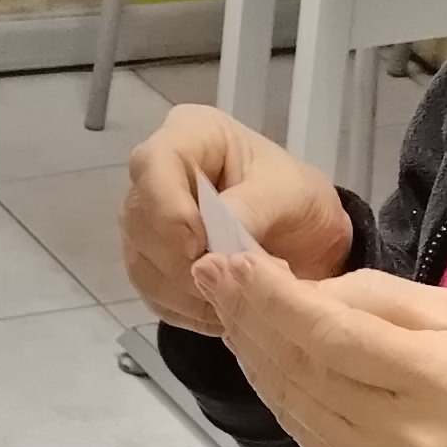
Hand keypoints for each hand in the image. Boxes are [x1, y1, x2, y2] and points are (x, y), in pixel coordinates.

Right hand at [122, 104, 357, 330]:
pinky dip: (187, 309)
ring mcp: (149, 222)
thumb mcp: (291, 195)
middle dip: (182, 260)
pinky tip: (222, 308)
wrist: (307, 239)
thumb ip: (252, 208)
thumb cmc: (299, 200)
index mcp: (190, 137)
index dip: (166, 207)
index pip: (152, 164)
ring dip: (186, 290)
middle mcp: (158, 176)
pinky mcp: (151, 263)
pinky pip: (152, 293)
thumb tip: (213, 238)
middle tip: (230, 281)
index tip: (197, 244)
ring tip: (234, 298)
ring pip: (141, 261)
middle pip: (139, 220)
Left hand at [193, 244, 446, 446]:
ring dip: (250, 349)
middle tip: (212, 272)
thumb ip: (380, 298)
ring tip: (228, 304)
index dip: (269, 297)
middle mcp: (397, 432)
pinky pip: (299, 427)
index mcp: (436, 379)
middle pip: (297, 366)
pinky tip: (260, 352)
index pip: (329, 334)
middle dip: (247, 315)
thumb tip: (303, 290)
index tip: (227, 261)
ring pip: (288, 399)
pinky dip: (273, 386)